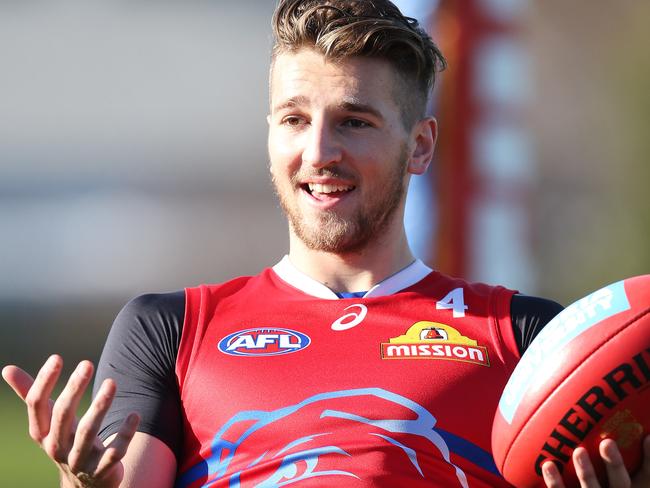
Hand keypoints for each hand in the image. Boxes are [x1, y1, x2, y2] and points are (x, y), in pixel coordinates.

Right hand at [2, 355, 138, 487]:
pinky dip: (125, 434)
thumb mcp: (47, 421)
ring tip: (112, 382)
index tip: (57, 357)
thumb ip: (31, 395)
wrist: (84, 483)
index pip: (36, 405)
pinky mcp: (102, 469)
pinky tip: (134, 415)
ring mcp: (79, 459)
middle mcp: (57, 446)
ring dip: (100, 405)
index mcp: (41, 432)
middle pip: (62, 415)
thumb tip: (7, 369)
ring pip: (88, 432)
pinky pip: (115, 452)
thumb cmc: (64, 439)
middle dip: (74, 388)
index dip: (44, 381)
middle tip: (87, 363)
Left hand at [542, 436, 649, 487]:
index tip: (646, 437)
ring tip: (579, 451)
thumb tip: (647, 434)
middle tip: (607, 443)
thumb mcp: (631, 478)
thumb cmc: (608, 484)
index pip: (645, 476)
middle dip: (615, 465)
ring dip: (587, 472)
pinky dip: (556, 483)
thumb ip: (640, 458)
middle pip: (620, 484)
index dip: (648, 459)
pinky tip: (548, 465)